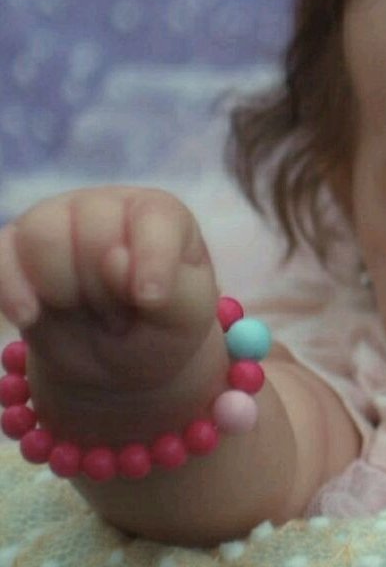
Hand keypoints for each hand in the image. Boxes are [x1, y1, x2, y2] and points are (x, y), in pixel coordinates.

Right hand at [0, 187, 219, 401]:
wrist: (117, 360)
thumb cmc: (162, 327)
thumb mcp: (187, 316)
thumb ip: (171, 289)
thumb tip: (114, 259)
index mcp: (158, 214)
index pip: (153, 217)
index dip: (150, 260)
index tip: (149, 300)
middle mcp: (105, 206)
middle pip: (93, 228)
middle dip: (105, 288)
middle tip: (119, 317)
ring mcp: (54, 222)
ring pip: (42, 234)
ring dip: (62, 289)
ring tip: (83, 311)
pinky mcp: (12, 250)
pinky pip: (0, 256)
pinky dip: (11, 289)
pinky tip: (30, 316)